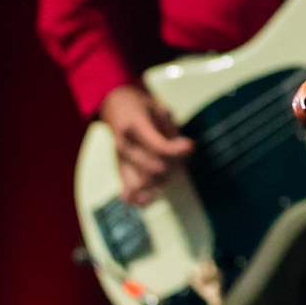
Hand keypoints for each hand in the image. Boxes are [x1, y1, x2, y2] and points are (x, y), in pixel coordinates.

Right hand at [100, 83, 194, 204]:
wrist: (114, 105)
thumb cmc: (141, 106)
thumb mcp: (158, 107)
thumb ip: (171, 129)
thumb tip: (186, 150)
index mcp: (134, 126)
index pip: (158, 146)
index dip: (177, 150)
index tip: (190, 145)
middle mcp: (124, 146)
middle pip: (156, 167)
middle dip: (175, 164)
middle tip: (181, 154)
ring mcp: (120, 160)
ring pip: (147, 182)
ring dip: (165, 178)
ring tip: (171, 166)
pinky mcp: (119, 170)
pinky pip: (128, 194)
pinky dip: (141, 199)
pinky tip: (153, 196)